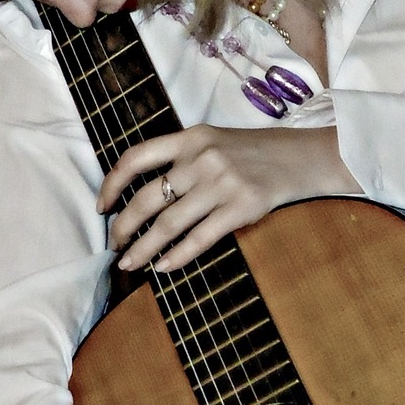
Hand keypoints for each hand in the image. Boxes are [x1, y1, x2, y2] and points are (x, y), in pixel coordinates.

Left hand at [98, 124, 359, 273]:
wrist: (301, 158)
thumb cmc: (251, 154)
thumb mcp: (213, 142)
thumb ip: (180, 159)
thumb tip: (141, 197)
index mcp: (191, 137)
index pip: (137, 158)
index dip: (112, 184)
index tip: (102, 206)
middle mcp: (203, 158)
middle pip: (148, 196)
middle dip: (123, 225)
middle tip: (114, 244)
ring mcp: (222, 183)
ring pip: (169, 222)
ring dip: (144, 247)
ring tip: (130, 263)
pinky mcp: (241, 208)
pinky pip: (199, 238)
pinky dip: (177, 256)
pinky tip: (163, 267)